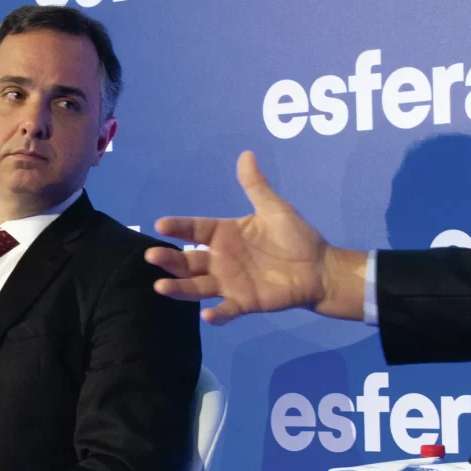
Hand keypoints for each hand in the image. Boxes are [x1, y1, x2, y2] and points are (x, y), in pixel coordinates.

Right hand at [147, 150, 369, 323]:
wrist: (318, 267)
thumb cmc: (294, 237)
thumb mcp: (274, 208)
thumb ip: (256, 186)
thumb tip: (246, 154)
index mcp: (224, 234)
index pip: (194, 230)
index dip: (178, 227)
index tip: (161, 225)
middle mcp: (220, 260)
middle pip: (187, 261)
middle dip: (168, 260)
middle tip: (151, 256)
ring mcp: (229, 283)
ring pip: (197, 287)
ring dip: (179, 289)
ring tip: (161, 287)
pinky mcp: (244, 302)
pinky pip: (227, 310)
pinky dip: (217, 314)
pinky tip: (208, 315)